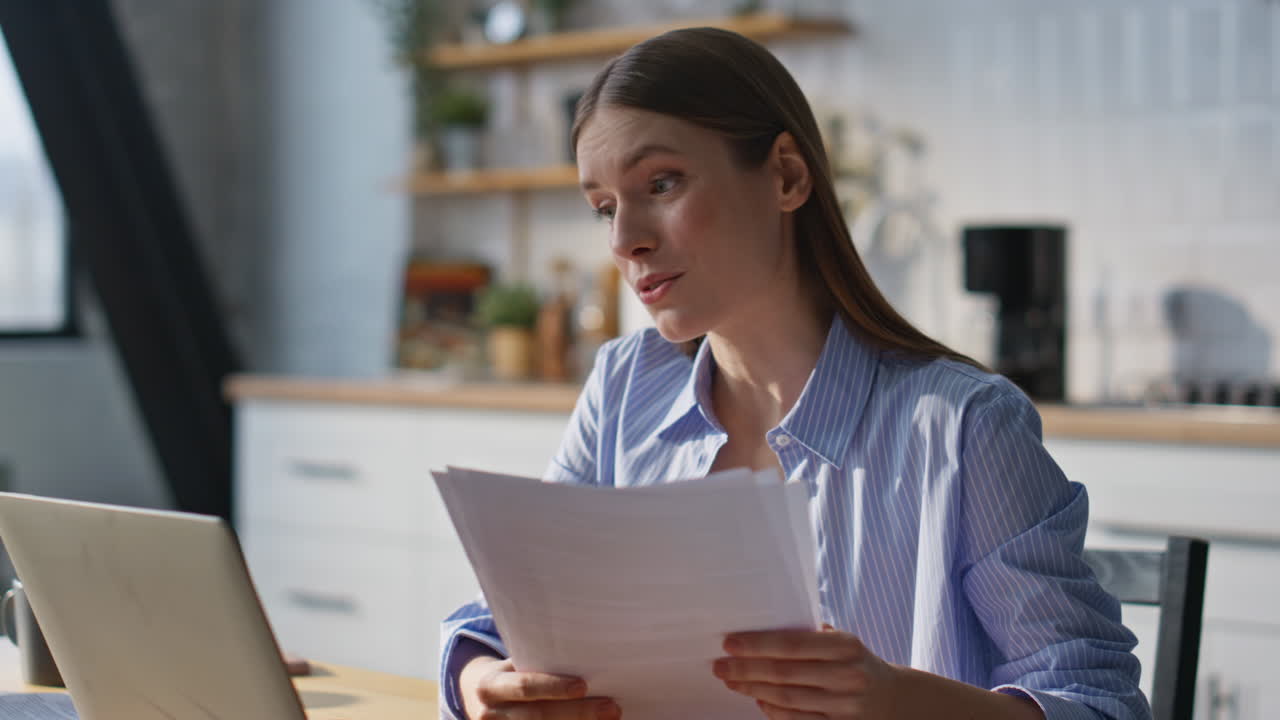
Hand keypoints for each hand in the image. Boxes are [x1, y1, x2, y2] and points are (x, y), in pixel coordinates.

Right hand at [459, 654, 621, 718]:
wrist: (477, 697)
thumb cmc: (508, 674)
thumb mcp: (511, 665)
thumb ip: (534, 661)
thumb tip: (583, 650)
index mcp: (491, 685)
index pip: (524, 687)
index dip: (553, 687)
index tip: (583, 686)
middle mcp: (491, 713)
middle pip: (539, 715)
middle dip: (578, 712)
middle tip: (611, 708)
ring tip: (609, 718)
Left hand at [712, 625, 901, 718]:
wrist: (891, 698)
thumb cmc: (856, 662)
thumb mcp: (843, 640)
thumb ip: (810, 634)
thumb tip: (762, 625)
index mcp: (846, 646)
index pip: (793, 645)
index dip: (758, 645)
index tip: (730, 643)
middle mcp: (847, 676)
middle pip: (784, 674)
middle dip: (746, 670)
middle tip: (720, 666)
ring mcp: (845, 706)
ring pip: (788, 699)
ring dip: (753, 690)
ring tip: (732, 681)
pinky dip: (774, 711)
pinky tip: (758, 700)